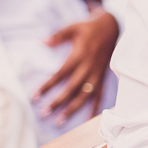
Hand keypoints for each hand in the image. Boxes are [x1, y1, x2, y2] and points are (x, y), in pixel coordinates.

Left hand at [35, 7, 118, 121]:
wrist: (111, 27)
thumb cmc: (89, 28)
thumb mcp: (73, 27)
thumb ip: (59, 35)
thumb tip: (43, 42)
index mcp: (80, 55)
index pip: (61, 74)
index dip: (48, 85)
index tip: (35, 96)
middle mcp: (89, 66)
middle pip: (72, 87)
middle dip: (58, 101)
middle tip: (44, 113)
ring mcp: (97, 73)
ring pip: (85, 94)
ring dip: (73, 108)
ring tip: (60, 120)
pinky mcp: (102, 76)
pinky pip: (99, 93)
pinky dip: (95, 107)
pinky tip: (88, 119)